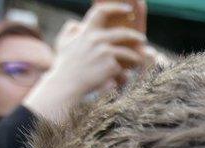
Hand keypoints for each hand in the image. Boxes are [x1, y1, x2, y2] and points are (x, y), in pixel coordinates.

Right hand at [23, 2, 148, 122]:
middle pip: (123, 33)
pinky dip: (123, 74)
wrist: (67, 83)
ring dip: (135, 58)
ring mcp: (105, 52)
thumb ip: (70, 31)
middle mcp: (97, 39)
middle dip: (135, 36)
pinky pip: (122, 69)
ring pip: (127, 53)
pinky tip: (123, 79)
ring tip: (138, 62)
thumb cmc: (65, 65)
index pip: (101, 12)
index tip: (128, 9)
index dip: (116, 8)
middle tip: (142, 39)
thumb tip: (76, 23)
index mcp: (86, 32)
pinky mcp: (111, 65)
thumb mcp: (62, 43)